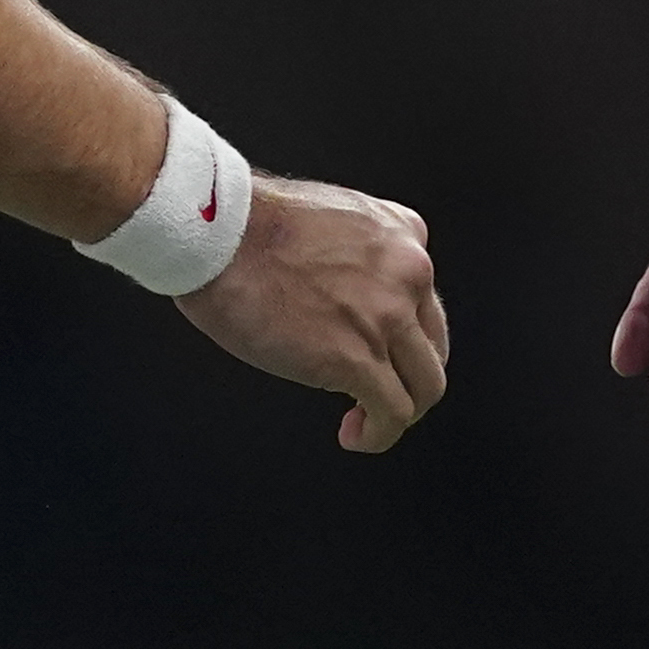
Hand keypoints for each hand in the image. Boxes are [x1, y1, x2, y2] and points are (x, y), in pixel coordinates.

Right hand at [176, 173, 448, 452]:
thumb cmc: (247, 222)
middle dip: (408, 377)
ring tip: (366, 421)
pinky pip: (393, 414)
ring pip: (424, 386)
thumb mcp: (332, 213)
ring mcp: (386, 318)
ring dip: (400, 412)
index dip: (401, 336)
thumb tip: (344, 290)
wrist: (216, 230)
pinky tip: (355, 435)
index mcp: (402, 234)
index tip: (378, 352)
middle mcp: (407, 274)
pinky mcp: (356, 359)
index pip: (424, 301)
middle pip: (432, 348)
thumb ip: (357, 249)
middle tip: (378, 392)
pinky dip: (378, 435)